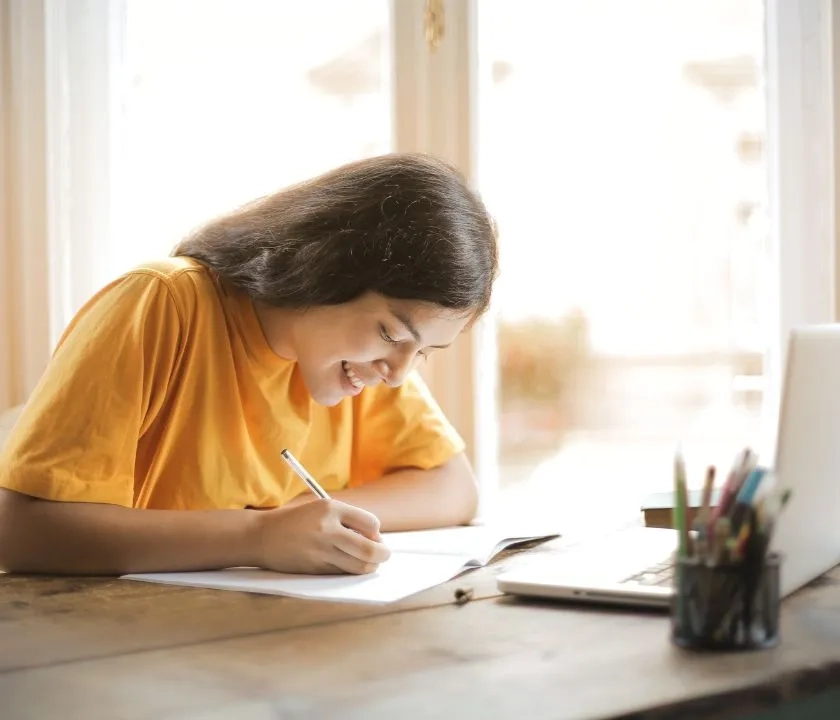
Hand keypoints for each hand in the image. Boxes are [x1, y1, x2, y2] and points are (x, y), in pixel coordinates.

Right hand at [251, 499, 390, 574]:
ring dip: (370, 565)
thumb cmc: (297, 521)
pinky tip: (348, 564)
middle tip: (384, 554)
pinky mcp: (315, 568)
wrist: (262, 536)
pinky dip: (351, 570)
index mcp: (330, 508)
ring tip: (368, 561)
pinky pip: (343, 573)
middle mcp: (327, 529)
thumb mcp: (321, 509)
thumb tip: (376, 539)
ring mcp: (321, 551)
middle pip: (370, 549)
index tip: (373, 535)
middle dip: (383, 554)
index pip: (371, 523)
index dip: (376, 532)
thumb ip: (348, 520)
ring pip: (360, 565)